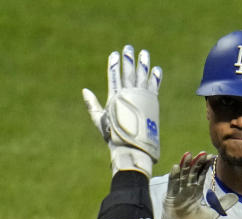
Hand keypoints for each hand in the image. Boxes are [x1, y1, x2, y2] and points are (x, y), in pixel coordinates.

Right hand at [83, 45, 161, 176]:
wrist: (132, 146)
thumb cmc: (114, 136)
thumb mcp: (99, 120)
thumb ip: (92, 105)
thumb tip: (84, 90)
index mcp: (115, 98)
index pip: (114, 77)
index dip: (114, 65)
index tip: (114, 55)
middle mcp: (128, 95)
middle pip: (128, 73)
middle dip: (128, 59)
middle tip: (129, 48)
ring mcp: (141, 98)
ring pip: (142, 76)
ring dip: (143, 64)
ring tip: (144, 53)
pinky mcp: (152, 103)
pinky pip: (154, 86)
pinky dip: (155, 77)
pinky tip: (156, 69)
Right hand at [160, 152, 237, 218]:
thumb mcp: (212, 213)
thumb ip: (222, 204)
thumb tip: (236, 196)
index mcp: (195, 191)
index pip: (200, 175)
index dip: (205, 166)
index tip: (211, 157)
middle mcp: (186, 190)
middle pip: (192, 173)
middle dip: (197, 163)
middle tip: (203, 153)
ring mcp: (178, 193)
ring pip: (182, 177)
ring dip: (185, 166)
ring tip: (188, 155)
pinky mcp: (170, 198)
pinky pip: (172, 186)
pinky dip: (174, 177)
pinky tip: (176, 167)